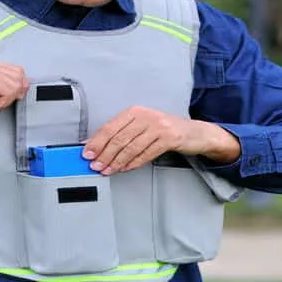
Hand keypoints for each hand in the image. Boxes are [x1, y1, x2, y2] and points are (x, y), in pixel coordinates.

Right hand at [0, 58, 28, 132]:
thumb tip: (16, 91)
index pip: (8, 67)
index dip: (16, 83)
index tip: (15, 95)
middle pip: (15, 71)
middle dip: (15, 90)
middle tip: (6, 103)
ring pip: (13, 80)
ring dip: (7, 98)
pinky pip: (5, 89)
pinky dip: (1, 102)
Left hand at [82, 107, 240, 174]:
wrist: (194, 132)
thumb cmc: (163, 130)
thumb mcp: (141, 126)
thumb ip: (121, 134)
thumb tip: (95, 145)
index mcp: (135, 111)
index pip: (110, 126)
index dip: (97, 141)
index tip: (86, 153)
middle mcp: (146, 116)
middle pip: (119, 137)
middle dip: (104, 154)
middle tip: (94, 165)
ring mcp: (158, 126)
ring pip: (131, 146)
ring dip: (116, 161)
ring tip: (107, 170)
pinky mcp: (169, 138)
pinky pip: (146, 153)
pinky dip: (133, 163)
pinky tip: (124, 169)